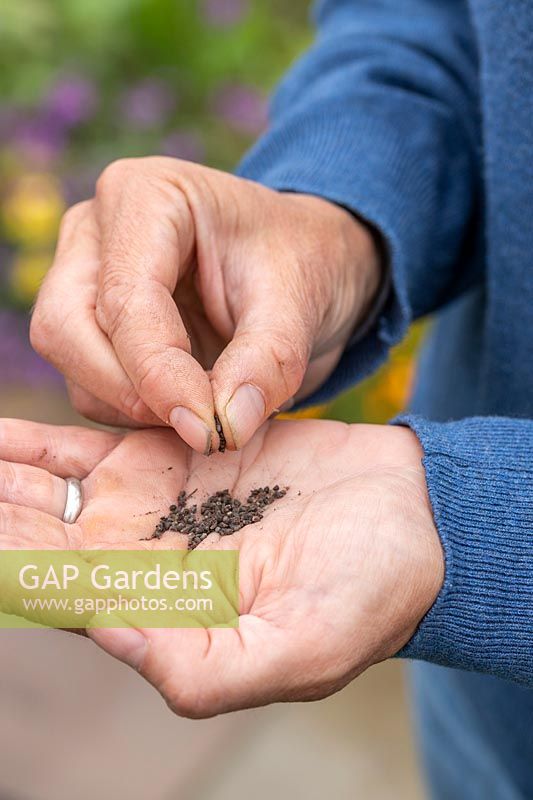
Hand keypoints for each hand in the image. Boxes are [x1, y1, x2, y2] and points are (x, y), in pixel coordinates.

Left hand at [0, 417, 442, 715]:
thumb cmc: (369, 594)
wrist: (409, 518)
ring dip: (2, 481)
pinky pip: (94, 447)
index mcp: (163, 617)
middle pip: (37, 541)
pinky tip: (0, 436)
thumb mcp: (301, 650)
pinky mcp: (176, 456)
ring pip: (52, 494)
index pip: (55, 597)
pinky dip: (42, 442)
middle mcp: (144, 564)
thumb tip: (106, 635)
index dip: (3, 566)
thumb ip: (206, 666)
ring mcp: (155, 507)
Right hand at [30, 158, 380, 451]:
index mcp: (144, 196)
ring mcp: (84, 276)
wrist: (302, 265)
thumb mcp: (298, 302)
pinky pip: (89, 385)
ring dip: (134, 406)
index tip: (209, 430)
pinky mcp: (90, 323)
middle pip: (65, 330)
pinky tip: (192, 402)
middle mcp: (96, 230)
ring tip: (210, 407)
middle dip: (130, 391)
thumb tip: (225, 428)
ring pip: (71, 365)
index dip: (159, 375)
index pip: (124, 299)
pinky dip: (135, 410)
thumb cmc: (300, 262)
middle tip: (203, 425)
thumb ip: (267, 362)